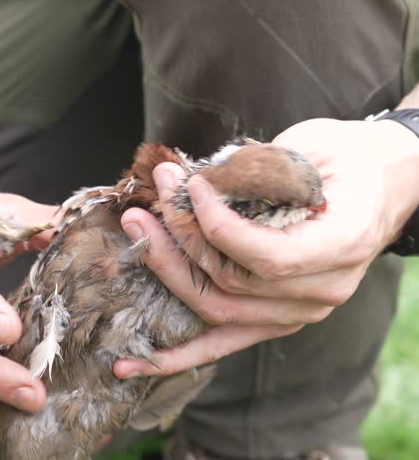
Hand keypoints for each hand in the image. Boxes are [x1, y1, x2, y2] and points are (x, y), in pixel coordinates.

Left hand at [114, 118, 418, 377]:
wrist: (379, 182)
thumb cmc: (344, 156)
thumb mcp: (308, 145)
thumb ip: (253, 170)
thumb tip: (186, 184)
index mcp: (343, 243)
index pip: (267, 256)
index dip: (217, 226)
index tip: (189, 186)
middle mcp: (324, 289)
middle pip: (231, 284)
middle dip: (176, 244)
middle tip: (142, 208)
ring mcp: (299, 312)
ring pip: (217, 310)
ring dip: (167, 273)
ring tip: (136, 232)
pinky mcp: (274, 320)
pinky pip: (221, 344)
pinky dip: (176, 356)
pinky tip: (131, 364)